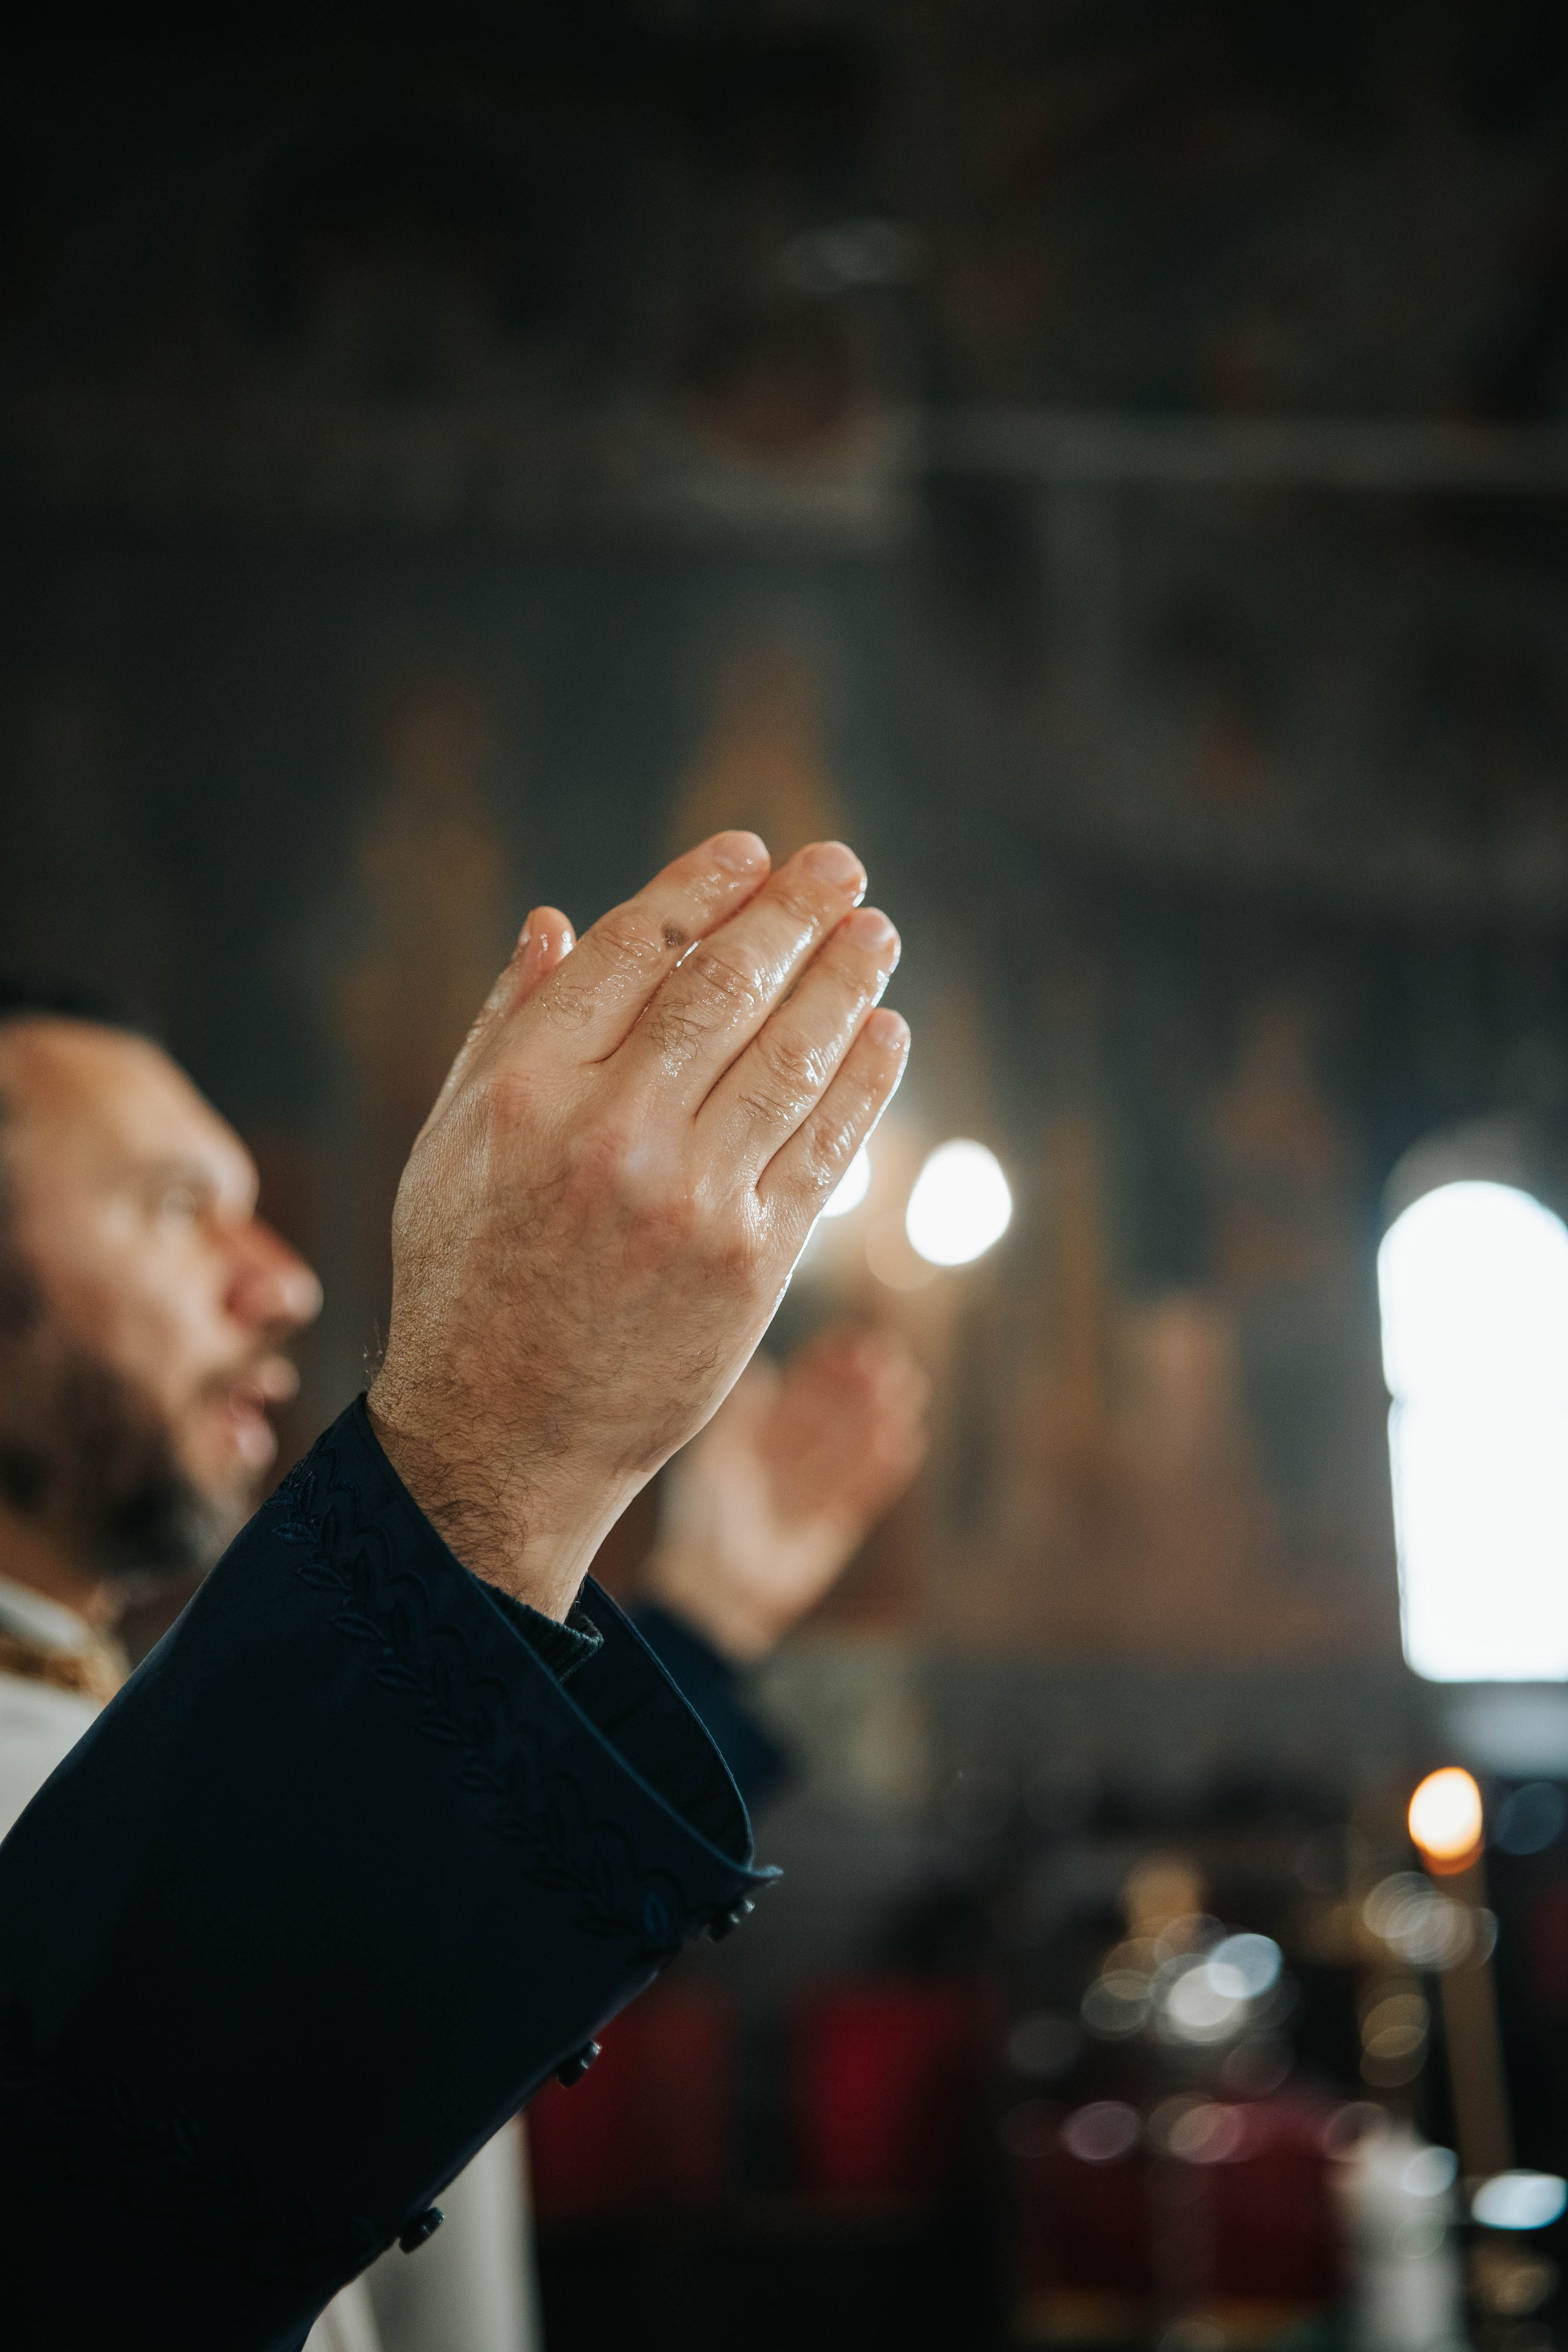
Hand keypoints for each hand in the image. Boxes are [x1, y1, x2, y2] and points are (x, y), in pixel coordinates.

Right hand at [367, 834, 908, 1619]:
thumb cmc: (465, 1281)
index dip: (701, 891)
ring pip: (789, 1059)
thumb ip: (503, 1029)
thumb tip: (555, 921)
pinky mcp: (749, 1265)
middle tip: (841, 867)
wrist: (501, 1439)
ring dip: (845, 983)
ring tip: (877, 934)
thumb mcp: (448, 1147)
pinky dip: (863, 1082)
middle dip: (793, 916)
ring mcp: (689, 1200)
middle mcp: (610, 1135)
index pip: (632, 954)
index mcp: (525, 1092)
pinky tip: (886, 1033)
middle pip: (725, 991)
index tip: (750, 855)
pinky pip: (824, 1149)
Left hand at [641, 1324, 929, 1660]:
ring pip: (855, 1448)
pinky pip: (866, 1491)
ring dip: (881, 1419)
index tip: (851, 1340)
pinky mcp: (835, 1527)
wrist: (714, 1596)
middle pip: (834, 1415)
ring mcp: (814, 1494)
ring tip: (908, 1388)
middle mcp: (790, 1463)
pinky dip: (886, 1467)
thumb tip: (762, 1369)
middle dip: (860, 1386)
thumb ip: (739, 1419)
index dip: (826, 1366)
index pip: (800, 1393)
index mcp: (758, 1440)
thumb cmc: (704, 1526)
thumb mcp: (715, 1464)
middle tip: (889, 1355)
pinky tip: (909, 1439)